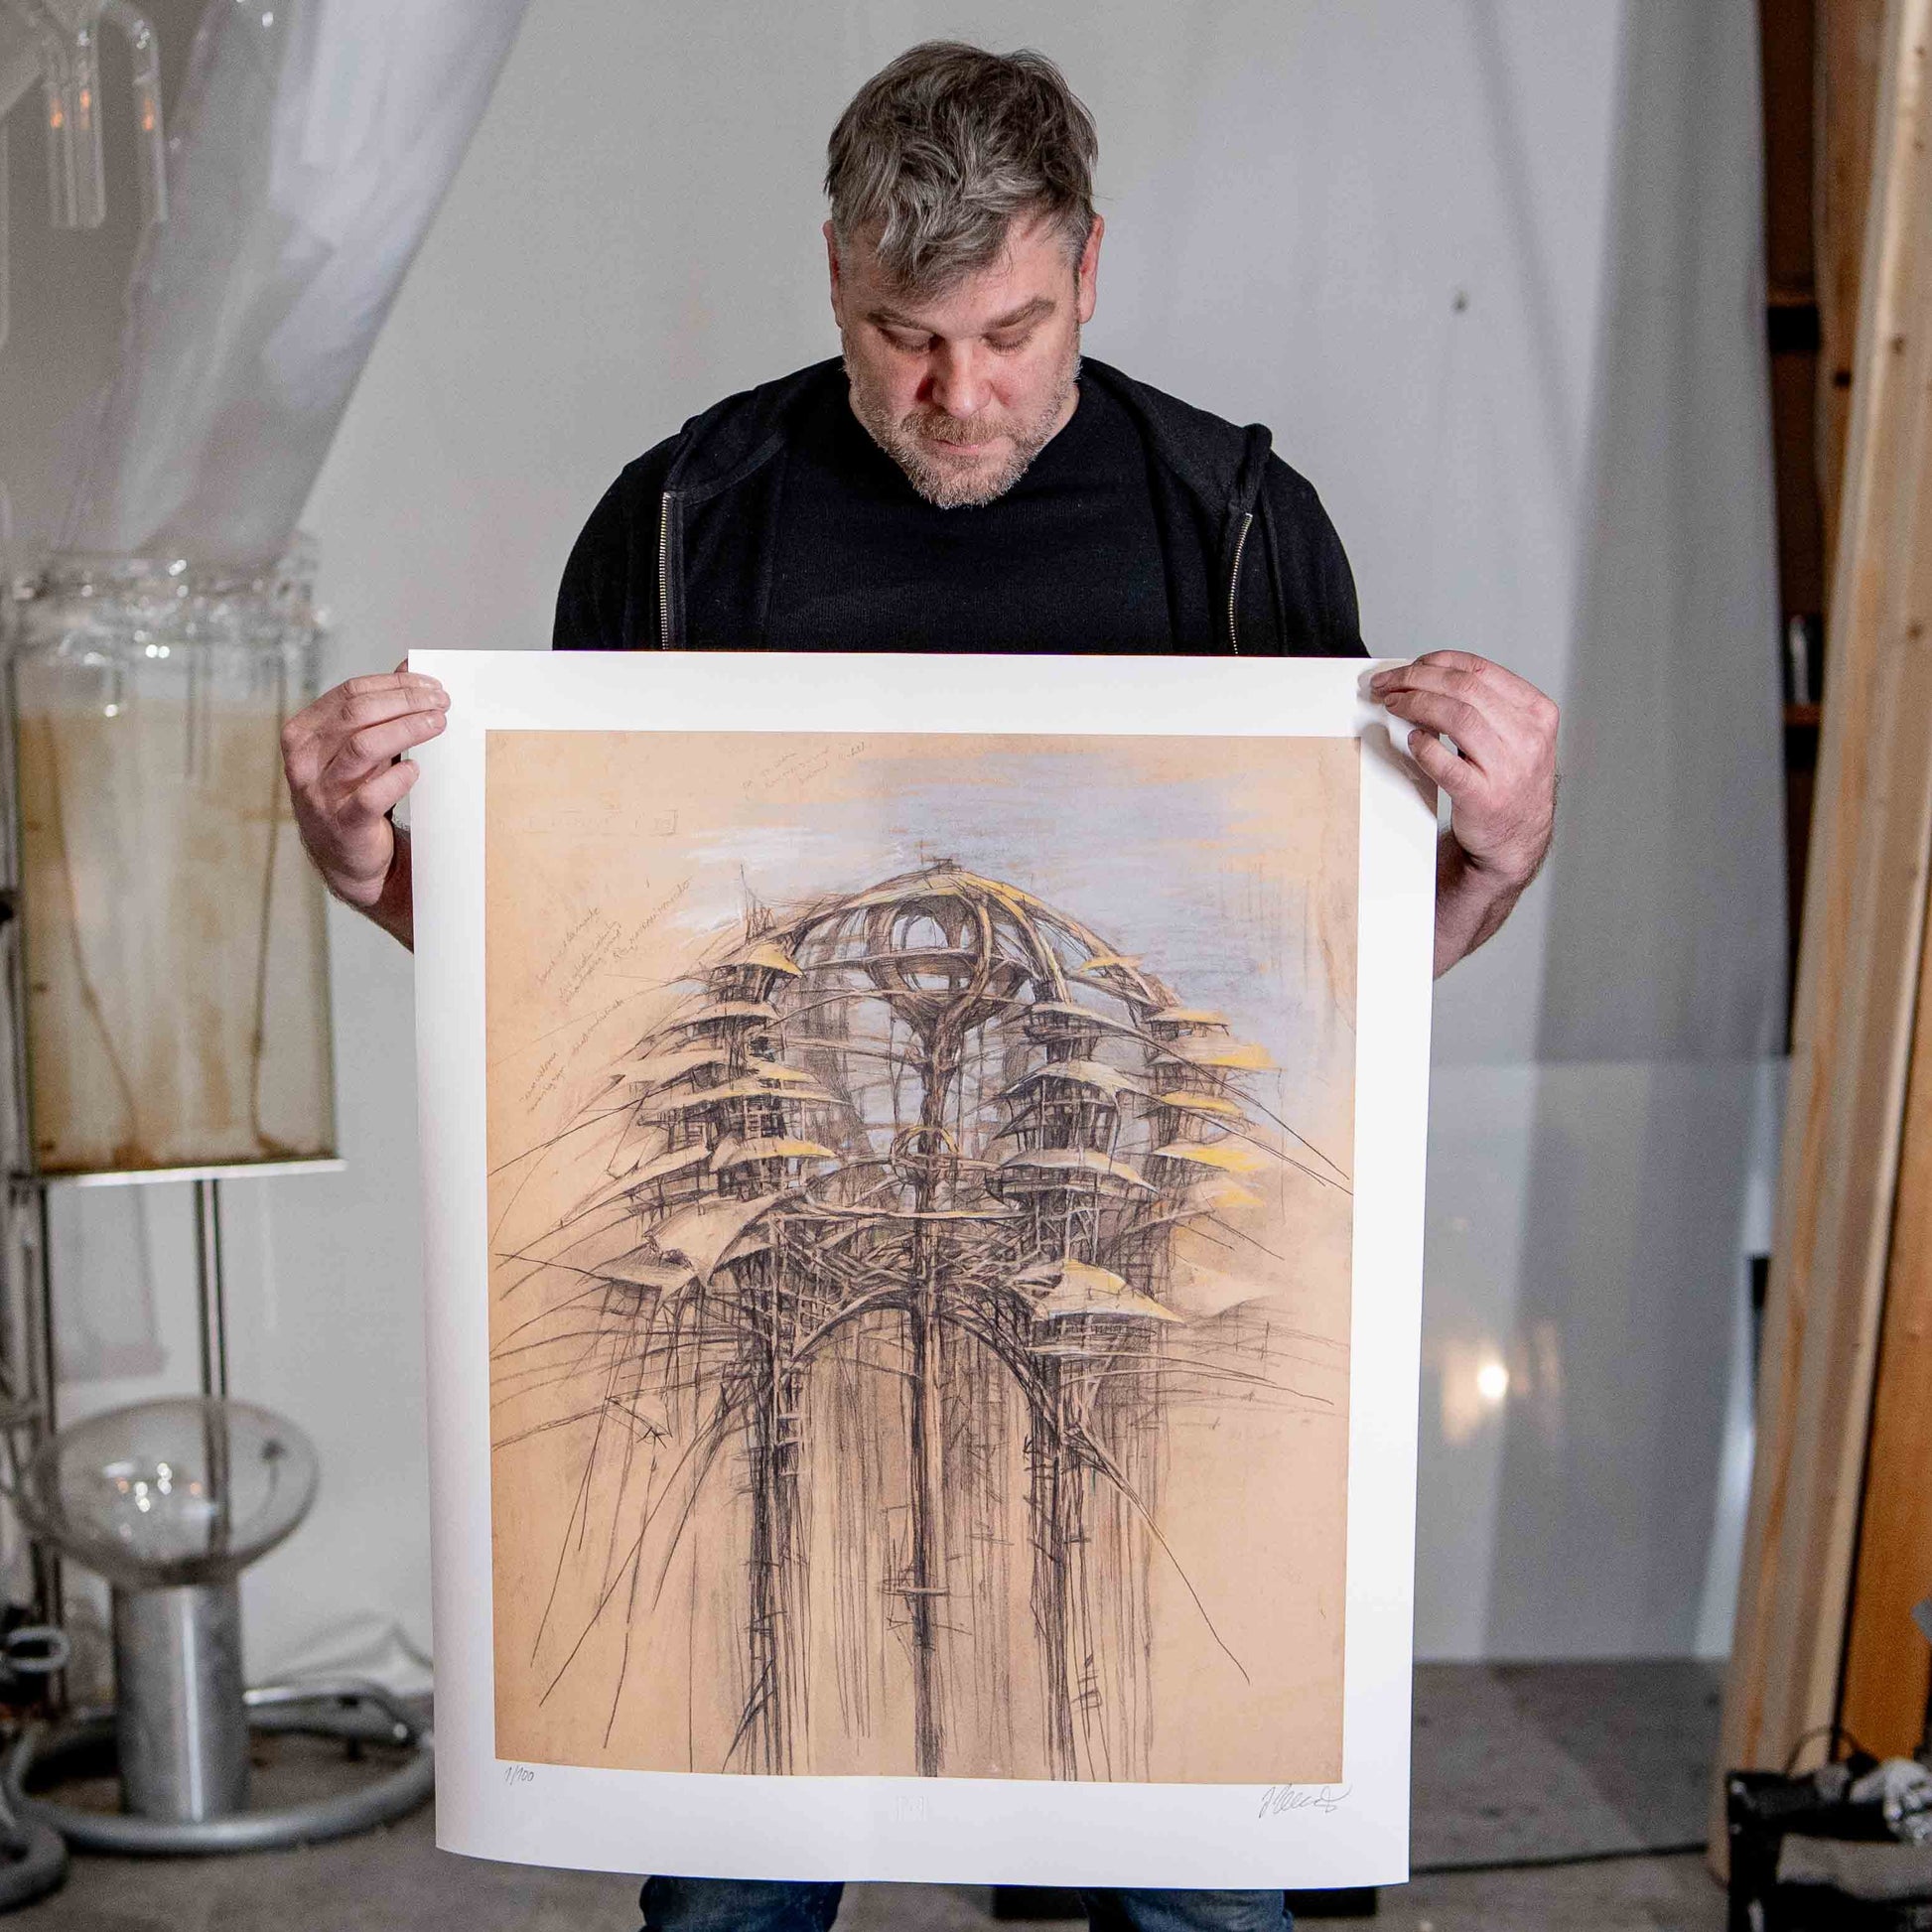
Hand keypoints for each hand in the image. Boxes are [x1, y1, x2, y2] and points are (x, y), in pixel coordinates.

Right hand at [281, 666, 447, 946]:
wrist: (344, 856)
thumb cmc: (353, 792)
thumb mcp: (358, 746)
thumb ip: (379, 708)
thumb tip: (410, 665)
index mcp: (303, 733)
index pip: (350, 693)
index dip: (395, 684)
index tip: (432, 685)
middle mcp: (304, 761)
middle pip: (357, 714)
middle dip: (405, 702)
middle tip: (442, 703)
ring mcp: (320, 793)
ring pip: (364, 747)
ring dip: (407, 730)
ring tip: (438, 724)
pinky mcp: (343, 824)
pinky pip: (371, 795)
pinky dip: (398, 779)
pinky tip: (417, 769)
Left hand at [1369, 651, 1558, 971]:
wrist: (1515, 840)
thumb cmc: (1507, 782)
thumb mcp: (1514, 734)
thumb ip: (1484, 705)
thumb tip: (1425, 676)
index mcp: (1537, 712)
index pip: (1480, 670)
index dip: (1436, 662)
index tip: (1408, 666)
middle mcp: (1528, 737)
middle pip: (1464, 688)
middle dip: (1417, 679)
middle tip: (1387, 685)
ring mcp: (1509, 768)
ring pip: (1457, 716)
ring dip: (1416, 704)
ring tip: (1392, 705)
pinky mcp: (1484, 797)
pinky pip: (1446, 763)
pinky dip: (1425, 746)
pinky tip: (1413, 740)